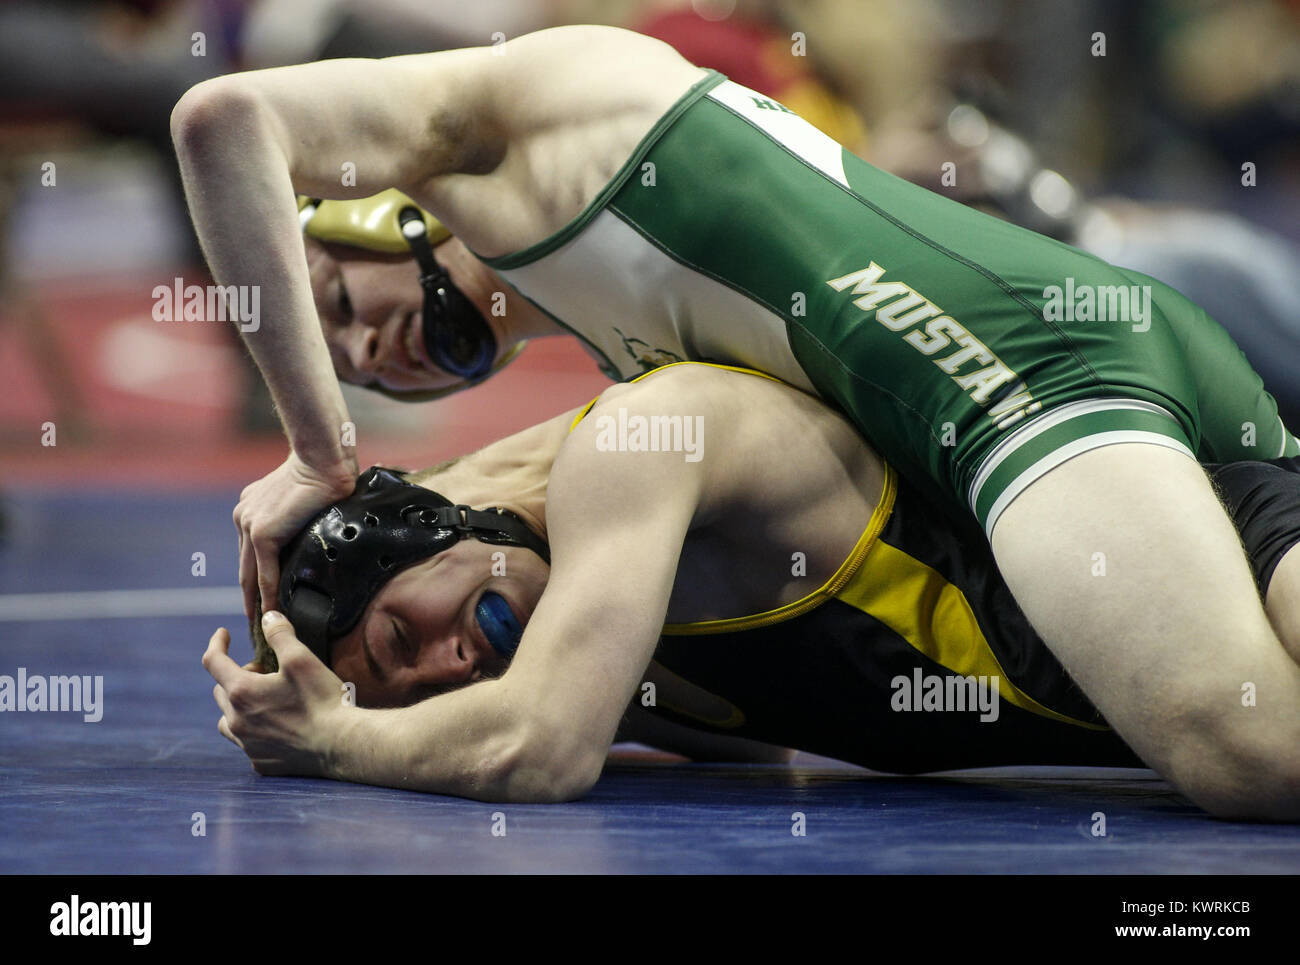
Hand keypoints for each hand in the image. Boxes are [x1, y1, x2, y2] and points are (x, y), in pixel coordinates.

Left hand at [204, 612, 351, 776]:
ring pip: (227, 721)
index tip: (223, 633)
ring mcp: (248, 745)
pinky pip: (247, 744)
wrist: (341, 744)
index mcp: (241, 692)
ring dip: (238, 707)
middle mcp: (237, 721)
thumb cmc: (322, 700)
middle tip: (265, 672)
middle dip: (236, 677)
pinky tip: (276, 727)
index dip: (217, 643)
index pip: (213, 662)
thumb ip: (280, 634)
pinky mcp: (261, 762)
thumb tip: (268, 617)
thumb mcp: (302, 659)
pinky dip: (254, 731)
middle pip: (220, 692)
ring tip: (262, 701)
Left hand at [234, 451, 356, 625]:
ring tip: (263, 625)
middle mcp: (244, 516)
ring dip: (256, 602)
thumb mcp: (301, 496)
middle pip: (245, 566)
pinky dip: (269, 596)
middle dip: (249, 595)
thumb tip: (313, 531)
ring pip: (251, 574)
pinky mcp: (262, 534)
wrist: (322, 459)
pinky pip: (265, 574)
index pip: (251, 550)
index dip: (255, 574)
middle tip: (255, 621)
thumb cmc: (323, 470)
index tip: (261, 595)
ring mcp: (249, 525)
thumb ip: (296, 517)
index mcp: (251, 507)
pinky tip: (275, 613)